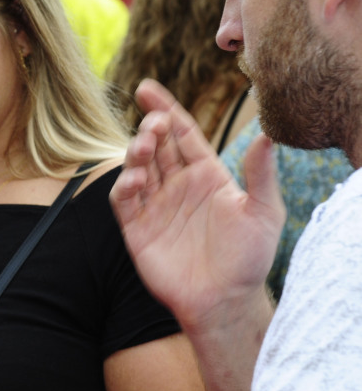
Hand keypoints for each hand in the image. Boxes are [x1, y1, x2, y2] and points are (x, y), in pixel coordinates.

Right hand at [109, 79, 284, 332]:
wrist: (224, 301)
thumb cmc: (249, 259)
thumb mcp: (264, 213)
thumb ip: (261, 175)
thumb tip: (268, 134)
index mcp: (206, 175)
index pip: (181, 134)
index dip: (165, 109)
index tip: (147, 89)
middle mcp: (177, 187)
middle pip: (156, 146)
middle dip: (150, 129)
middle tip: (152, 121)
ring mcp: (155, 207)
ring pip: (138, 169)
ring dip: (136, 153)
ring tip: (143, 146)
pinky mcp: (137, 231)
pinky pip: (123, 202)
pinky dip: (124, 187)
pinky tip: (133, 180)